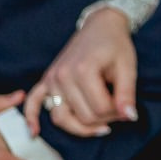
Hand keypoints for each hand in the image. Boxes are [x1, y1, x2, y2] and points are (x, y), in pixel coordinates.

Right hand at [24, 7, 138, 137]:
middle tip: (118, 112)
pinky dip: (31, 118)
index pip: (100, 109)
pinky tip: (33, 132)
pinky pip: (33, 102)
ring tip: (100, 127)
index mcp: (83, 70)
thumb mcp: (128, 67)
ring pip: (60, 117)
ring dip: (80, 127)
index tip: (127, 107)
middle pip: (82, 116)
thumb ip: (127, 94)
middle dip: (104, 119)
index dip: (118, 113)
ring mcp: (52, 78)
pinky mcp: (46, 80)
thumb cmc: (115, 45)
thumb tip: (129, 117)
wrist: (100, 26)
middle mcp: (62, 76)